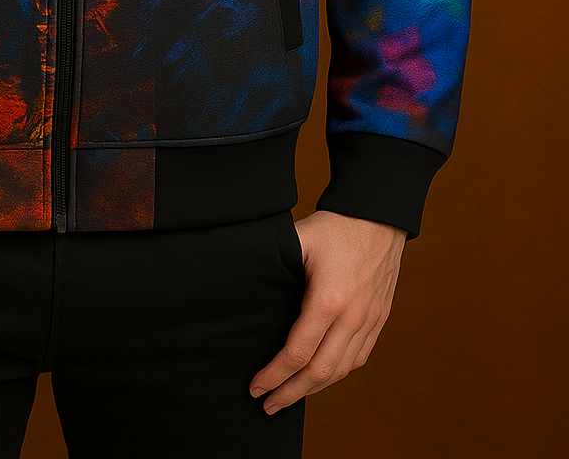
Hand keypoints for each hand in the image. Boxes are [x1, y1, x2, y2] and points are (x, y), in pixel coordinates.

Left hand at [250, 210, 406, 413]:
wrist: (378, 214)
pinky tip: (321, 378)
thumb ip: (272, 263)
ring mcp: (369, 321)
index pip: (297, 354)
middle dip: (290, 394)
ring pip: (341, 371)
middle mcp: (352, 317)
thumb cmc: (335, 225)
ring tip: (290, 396)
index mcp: (328, 301)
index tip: (255, 387)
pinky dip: (338, 374)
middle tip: (267, 405)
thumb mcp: (298, 239)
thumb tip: (239, 280)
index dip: (274, 375)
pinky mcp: (379, 319)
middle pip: (319, 373)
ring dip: (314, 390)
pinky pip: (359, 358)